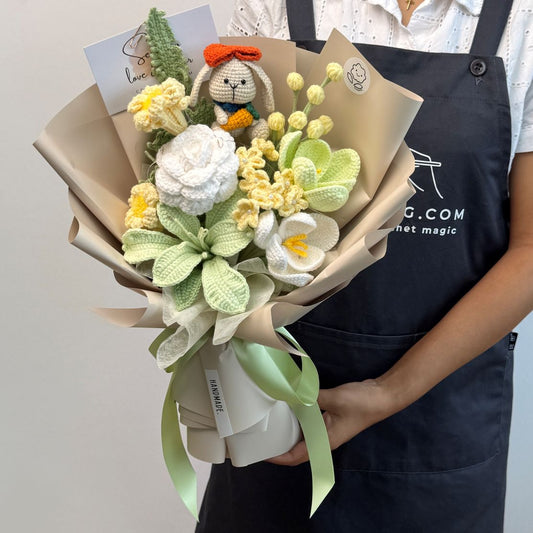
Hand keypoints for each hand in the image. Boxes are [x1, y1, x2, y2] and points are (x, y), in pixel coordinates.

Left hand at [267, 379, 392, 465]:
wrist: (382, 396)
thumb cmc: (360, 403)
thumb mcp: (333, 399)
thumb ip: (311, 397)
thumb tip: (290, 394)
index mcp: (325, 441)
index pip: (296, 456)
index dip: (279, 458)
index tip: (263, 454)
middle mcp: (324, 439)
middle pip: (297, 450)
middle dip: (280, 447)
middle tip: (261, 437)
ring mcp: (327, 429)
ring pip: (303, 437)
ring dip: (288, 433)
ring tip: (270, 424)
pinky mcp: (330, 419)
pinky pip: (309, 423)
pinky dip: (298, 419)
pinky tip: (289, 408)